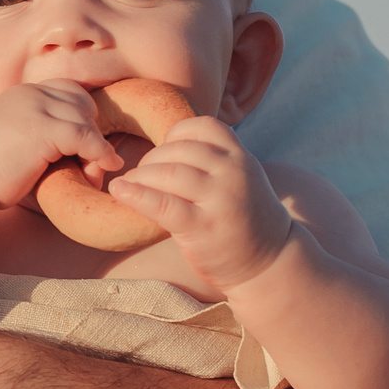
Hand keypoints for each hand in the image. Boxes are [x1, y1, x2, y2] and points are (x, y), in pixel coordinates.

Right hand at [0, 81, 122, 207]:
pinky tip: (106, 165)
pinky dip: (101, 152)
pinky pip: (86, 136)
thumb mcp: (16, 144)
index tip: (84, 143)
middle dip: (92, 129)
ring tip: (94, 172)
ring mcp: (37, 109)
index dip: (82, 115)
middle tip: (90, 161)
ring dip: (97, 146)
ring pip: (87, 119)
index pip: (68, 91)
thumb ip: (45, 141)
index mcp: (23, 94)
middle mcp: (31, 94)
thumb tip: (80, 157)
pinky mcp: (43, 129)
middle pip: (82, 102)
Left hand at [109, 115, 293, 291]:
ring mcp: (220, 200)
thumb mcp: (239, 179)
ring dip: (141, 176)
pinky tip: (120, 191)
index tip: (163, 149)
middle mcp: (233, 173)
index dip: (175, 134)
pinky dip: (136, 195)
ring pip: (168, 173)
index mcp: (240, 157)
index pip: (202, 126)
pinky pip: (162, 204)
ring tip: (129, 185)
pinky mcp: (203, 227)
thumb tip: (162, 147)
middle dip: (152, 159)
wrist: (269, 262)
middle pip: (179, 150)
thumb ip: (212, 161)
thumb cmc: (242, 218)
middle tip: (141, 174)